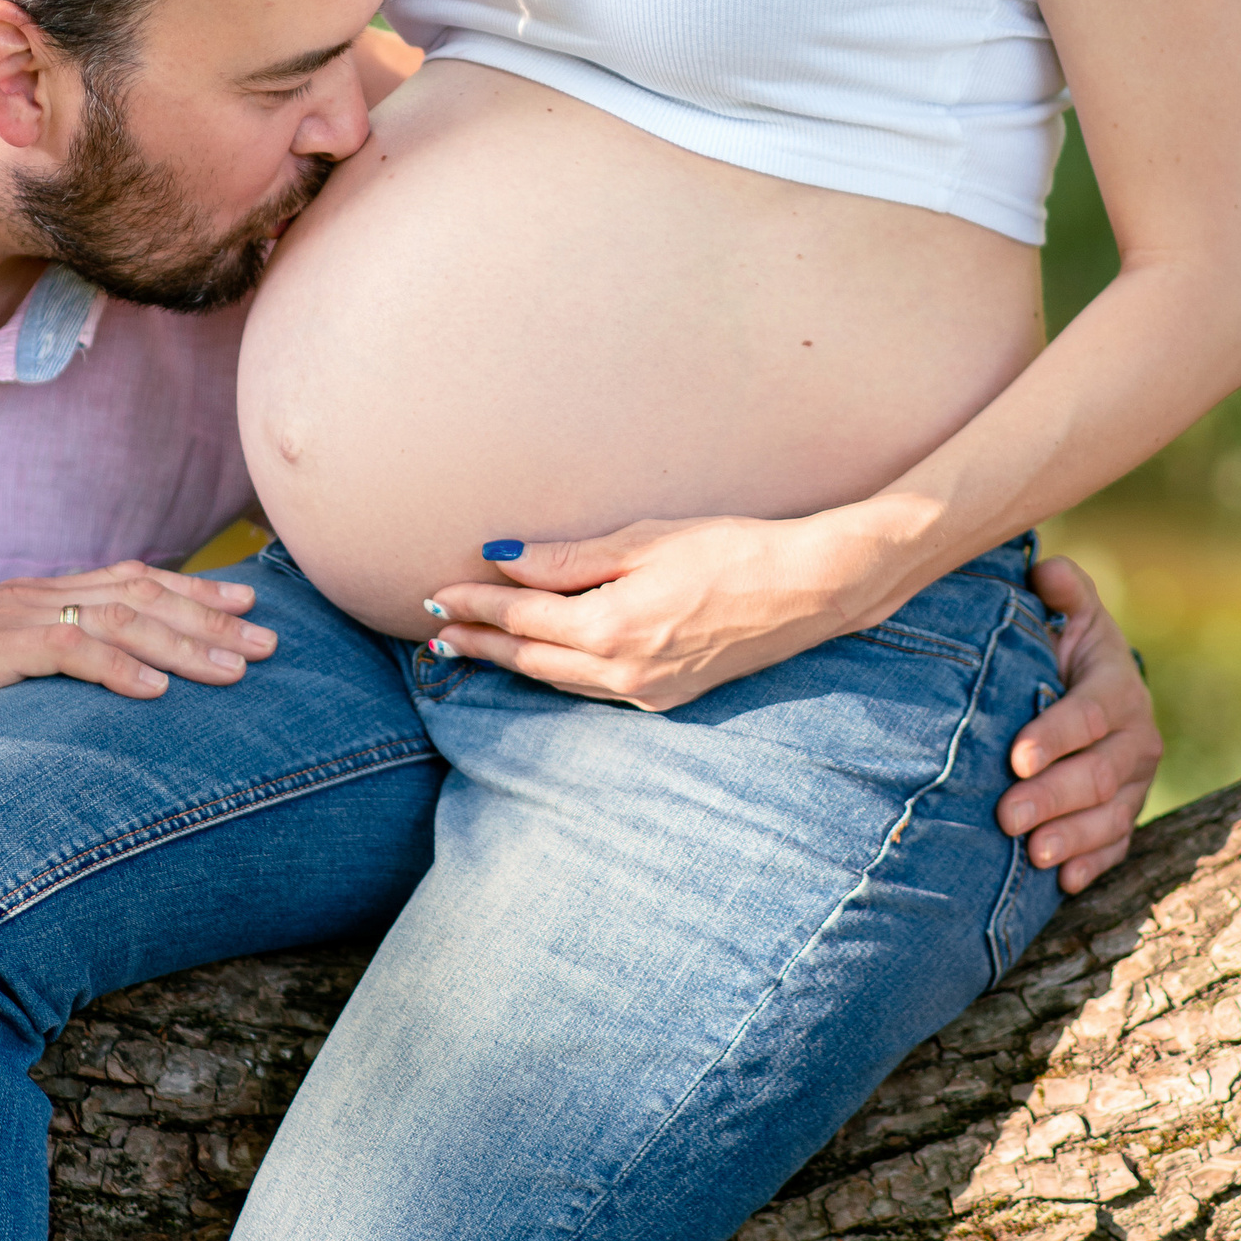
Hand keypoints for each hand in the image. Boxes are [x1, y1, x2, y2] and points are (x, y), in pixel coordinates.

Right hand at [0, 562, 274, 752]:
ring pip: (120, 621)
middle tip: (269, 638)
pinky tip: (158, 691)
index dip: (192, 588)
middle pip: (141, 596)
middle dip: (211, 617)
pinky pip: (69, 654)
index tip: (245, 602)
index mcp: (34, 596)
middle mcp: (34, 596)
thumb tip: (95, 689)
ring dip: (185, 644)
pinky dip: (119, 669)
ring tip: (235, 670)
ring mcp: (13, 618)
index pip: (130, 581)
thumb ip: (38, 666)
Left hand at [426, 507, 908, 713]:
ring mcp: (647, 693)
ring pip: (559, 681)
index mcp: (612, 629)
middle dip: (480, 643)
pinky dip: (557, 674)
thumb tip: (502, 560)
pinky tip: (542, 660)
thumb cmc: (728, 550)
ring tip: (471, 646)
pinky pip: (594, 689)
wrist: (806, 590)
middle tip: (434, 630)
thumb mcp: (642, 541)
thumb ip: (567, 560)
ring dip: (512, 663)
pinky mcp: (669, 698)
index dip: (475, 605)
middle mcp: (624, 673)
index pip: (523, 620)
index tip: (436, 593)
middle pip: (531, 660)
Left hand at [999, 555, 1160, 890]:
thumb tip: (1047, 572)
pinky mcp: (1127, 813)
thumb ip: (1061, 591)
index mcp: (1118, 686)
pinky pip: (1117, 846)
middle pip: (1099, 774)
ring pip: (1111, 816)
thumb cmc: (1063, 640)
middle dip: (1053, 797)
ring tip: (1033, 855)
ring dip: (1072, 838)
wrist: (1091, 684)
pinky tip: (1065, 882)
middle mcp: (1137, 737)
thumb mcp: (1067, 611)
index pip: (1091, 714)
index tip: (1016, 756)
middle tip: (1006, 816)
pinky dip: (1092, 865)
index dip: (1056, 736)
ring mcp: (1136, 781)